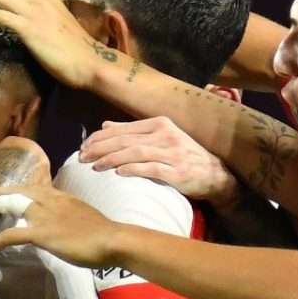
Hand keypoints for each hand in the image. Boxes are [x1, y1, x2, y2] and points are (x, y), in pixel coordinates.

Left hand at [0, 181, 125, 270]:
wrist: (112, 239)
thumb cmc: (103, 234)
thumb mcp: (82, 217)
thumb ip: (67, 217)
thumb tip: (59, 224)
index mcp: (60, 196)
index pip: (30, 188)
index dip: (13, 188)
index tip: (1, 189)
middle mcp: (49, 201)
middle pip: (16, 191)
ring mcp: (44, 215)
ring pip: (10, 205)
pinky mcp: (41, 233)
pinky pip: (11, 235)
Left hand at [76, 115, 237, 205]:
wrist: (215, 174)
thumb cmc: (183, 157)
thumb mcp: (160, 139)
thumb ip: (133, 133)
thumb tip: (105, 126)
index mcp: (160, 124)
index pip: (123, 129)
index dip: (100, 138)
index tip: (83, 146)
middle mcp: (166, 135)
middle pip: (126, 140)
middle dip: (101, 148)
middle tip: (82, 157)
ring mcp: (173, 153)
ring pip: (136, 153)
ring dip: (112, 159)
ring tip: (94, 166)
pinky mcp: (178, 171)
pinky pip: (151, 168)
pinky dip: (133, 169)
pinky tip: (118, 173)